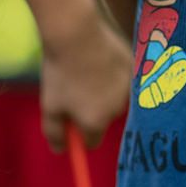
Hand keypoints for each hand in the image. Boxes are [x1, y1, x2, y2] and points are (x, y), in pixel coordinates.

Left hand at [34, 0, 131, 149]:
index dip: (79, 134)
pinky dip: (113, 75)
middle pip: (103, 120)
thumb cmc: (60, 73)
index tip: (70, 122)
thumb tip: (60, 151)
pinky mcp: (135, 70)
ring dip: (103, 92)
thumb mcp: (49, 107)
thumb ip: (55, 133)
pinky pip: (123, 80)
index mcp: (96, 122)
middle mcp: (117, 111)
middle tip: (74, 89)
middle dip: (91, 111)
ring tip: (86, 72)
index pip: (91, 142)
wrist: (77, 35)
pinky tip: (99, 61)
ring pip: (114, 99)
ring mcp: (128, 90)